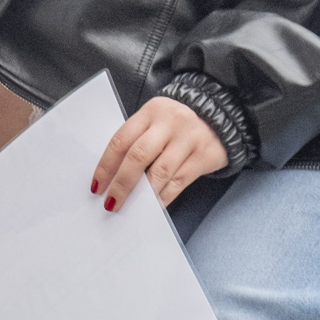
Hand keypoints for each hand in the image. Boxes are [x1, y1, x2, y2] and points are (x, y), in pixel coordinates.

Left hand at [91, 96, 227, 211]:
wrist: (222, 114)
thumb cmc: (179, 124)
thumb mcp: (157, 121)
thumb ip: (139, 141)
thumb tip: (116, 178)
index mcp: (151, 112)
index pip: (121, 140)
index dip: (106, 166)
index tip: (97, 186)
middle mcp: (169, 122)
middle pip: (138, 156)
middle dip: (122, 184)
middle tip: (112, 203)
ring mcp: (188, 138)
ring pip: (159, 172)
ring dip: (143, 194)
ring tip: (132, 208)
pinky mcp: (203, 155)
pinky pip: (179, 182)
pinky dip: (164, 197)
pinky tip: (154, 206)